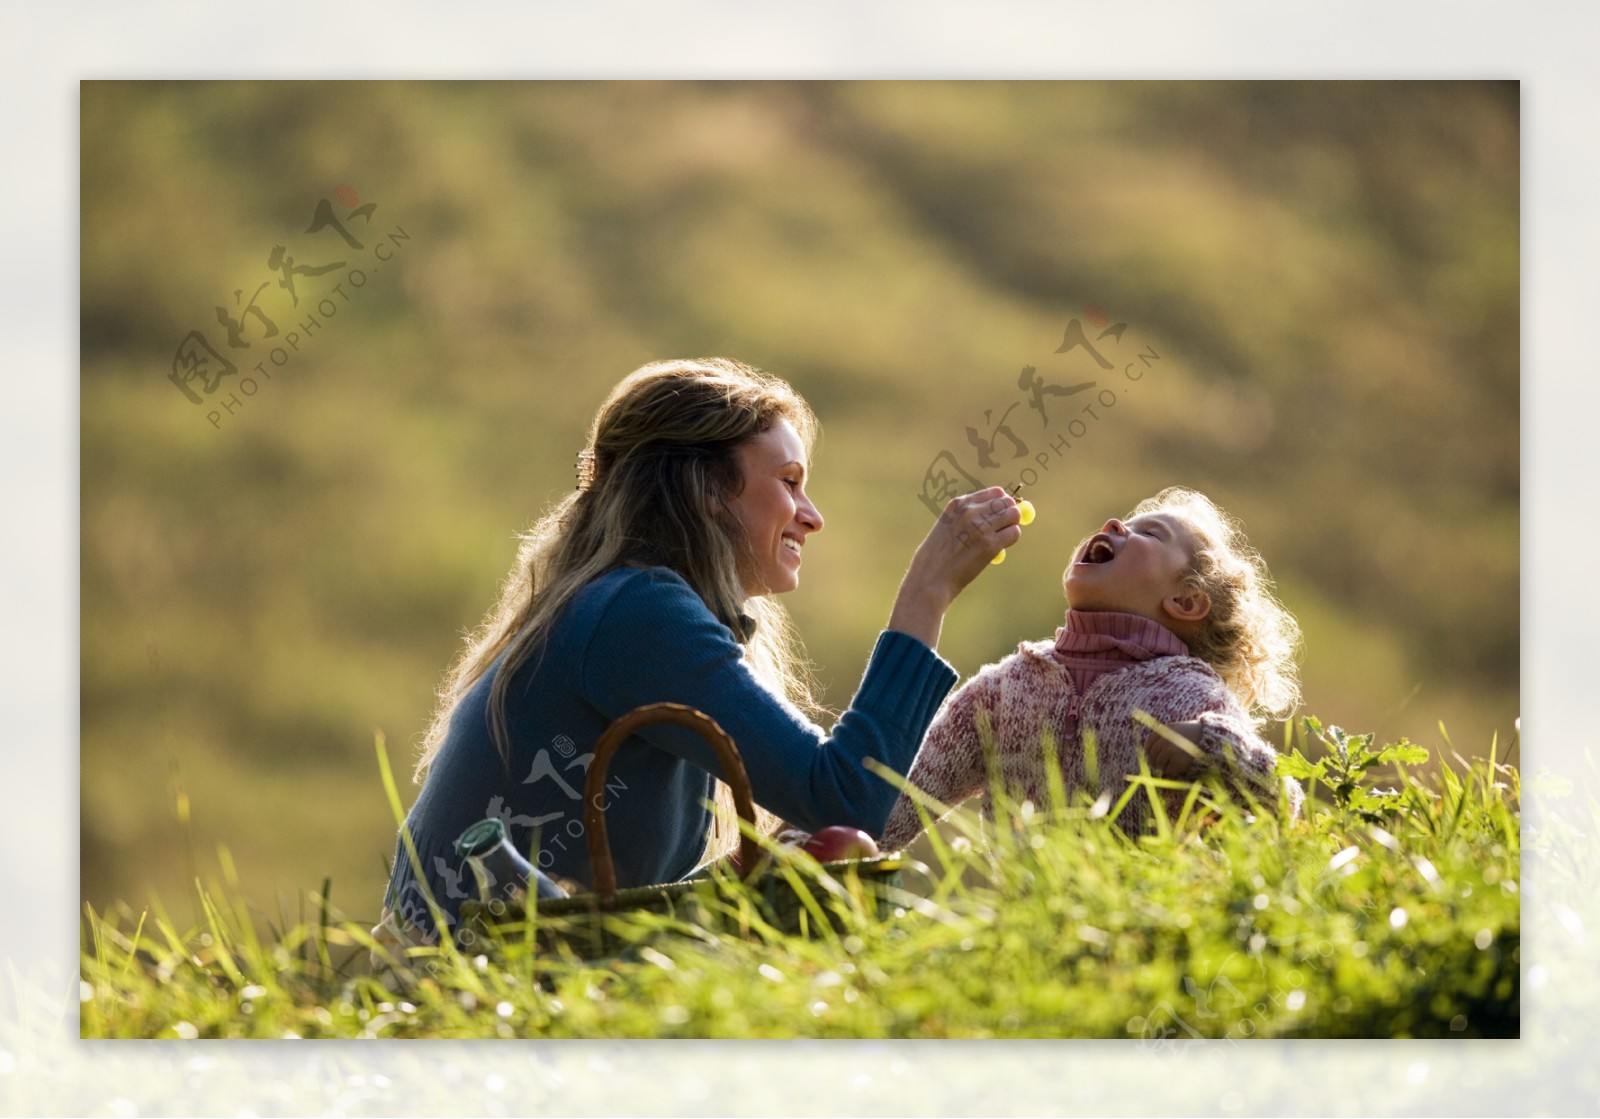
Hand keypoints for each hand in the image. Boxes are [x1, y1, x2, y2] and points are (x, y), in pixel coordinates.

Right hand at [888, 487, 1023, 647]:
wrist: (930, 580)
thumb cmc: (937, 557)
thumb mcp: (947, 526)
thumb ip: (969, 517)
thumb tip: (1001, 513)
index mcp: (958, 504)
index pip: (996, 493)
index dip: (1003, 504)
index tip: (1002, 514)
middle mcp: (970, 512)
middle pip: (1007, 502)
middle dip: (1010, 514)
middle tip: (1004, 528)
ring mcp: (981, 527)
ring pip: (1014, 516)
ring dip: (1011, 527)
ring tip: (999, 539)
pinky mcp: (990, 545)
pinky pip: (1014, 533)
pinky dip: (1010, 540)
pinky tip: (998, 549)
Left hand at [1143, 720, 1206, 778]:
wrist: (1209, 739)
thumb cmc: (1192, 735)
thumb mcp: (1176, 730)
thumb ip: (1163, 738)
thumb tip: (1149, 753)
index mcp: (1163, 731)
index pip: (1149, 744)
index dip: (1149, 752)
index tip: (1153, 756)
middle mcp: (1164, 740)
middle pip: (1152, 755)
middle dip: (1155, 762)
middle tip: (1161, 765)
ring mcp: (1170, 751)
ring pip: (1158, 764)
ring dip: (1164, 766)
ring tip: (1173, 764)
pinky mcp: (1177, 761)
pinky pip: (1169, 770)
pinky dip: (1173, 770)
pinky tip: (1180, 766)